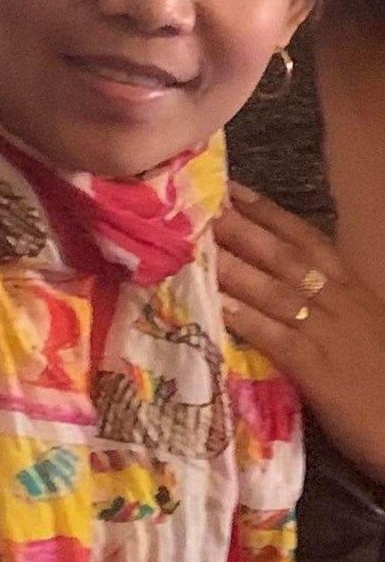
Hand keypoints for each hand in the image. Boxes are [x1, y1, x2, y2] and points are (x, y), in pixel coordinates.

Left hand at [215, 183, 384, 486]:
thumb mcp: (364, 334)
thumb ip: (331, 313)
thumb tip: (292, 295)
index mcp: (354, 292)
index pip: (309, 241)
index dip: (271, 215)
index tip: (235, 191)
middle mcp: (341, 303)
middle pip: (286, 257)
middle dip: (245, 230)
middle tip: (204, 207)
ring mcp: (329, 334)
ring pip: (276, 290)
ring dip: (235, 266)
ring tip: (197, 245)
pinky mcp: (318, 369)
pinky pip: (275, 336)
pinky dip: (244, 318)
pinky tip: (216, 304)